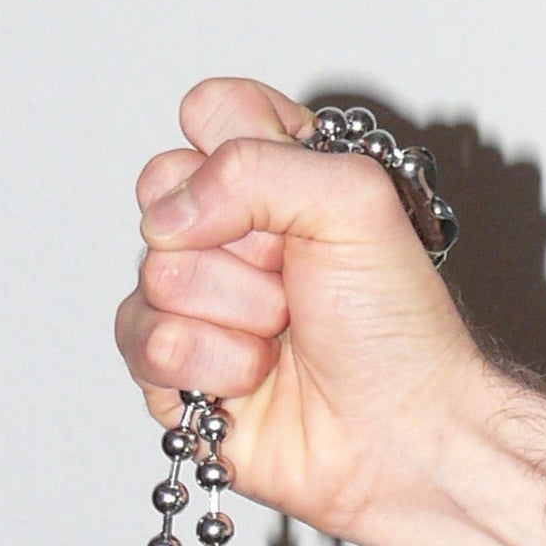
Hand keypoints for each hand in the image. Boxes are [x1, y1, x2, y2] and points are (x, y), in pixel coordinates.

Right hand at [114, 76, 483, 540]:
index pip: (208, 112)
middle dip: (235, 245)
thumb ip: (255, 165)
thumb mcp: (355, 201)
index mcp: (276, 178)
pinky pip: (143, 342)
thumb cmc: (397, 327)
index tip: (287, 198)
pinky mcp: (174, 372)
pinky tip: (255, 379)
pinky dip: (210, 365)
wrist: (402, 432)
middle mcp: (229, 234)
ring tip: (284, 336)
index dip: (235, 152)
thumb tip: (172, 210)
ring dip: (234, 313)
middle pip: (161, 195)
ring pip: (153, 275)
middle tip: (292, 276)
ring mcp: (197, 303)